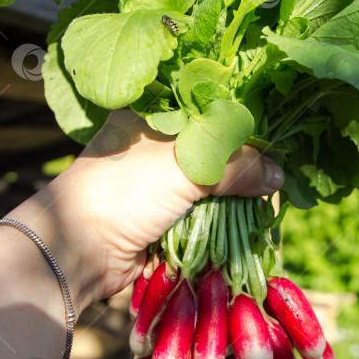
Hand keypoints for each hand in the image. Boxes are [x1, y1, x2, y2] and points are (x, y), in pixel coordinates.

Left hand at [11, 110, 283, 313]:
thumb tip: (279, 175)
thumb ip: (236, 166)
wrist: (79, 251)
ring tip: (270, 193)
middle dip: (243, 161)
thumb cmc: (125, 190)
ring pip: (210, 180)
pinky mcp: (162, 211)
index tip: (275, 132)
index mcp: (151, 113)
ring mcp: (157, 179)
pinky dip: (223, 214)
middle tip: (278, 167)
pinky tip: (248, 214)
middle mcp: (154, 141)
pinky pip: (202, 208)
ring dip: (235, 192)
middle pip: (213, 146)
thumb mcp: (185, 166)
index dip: (241, 119)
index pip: (207, 107)